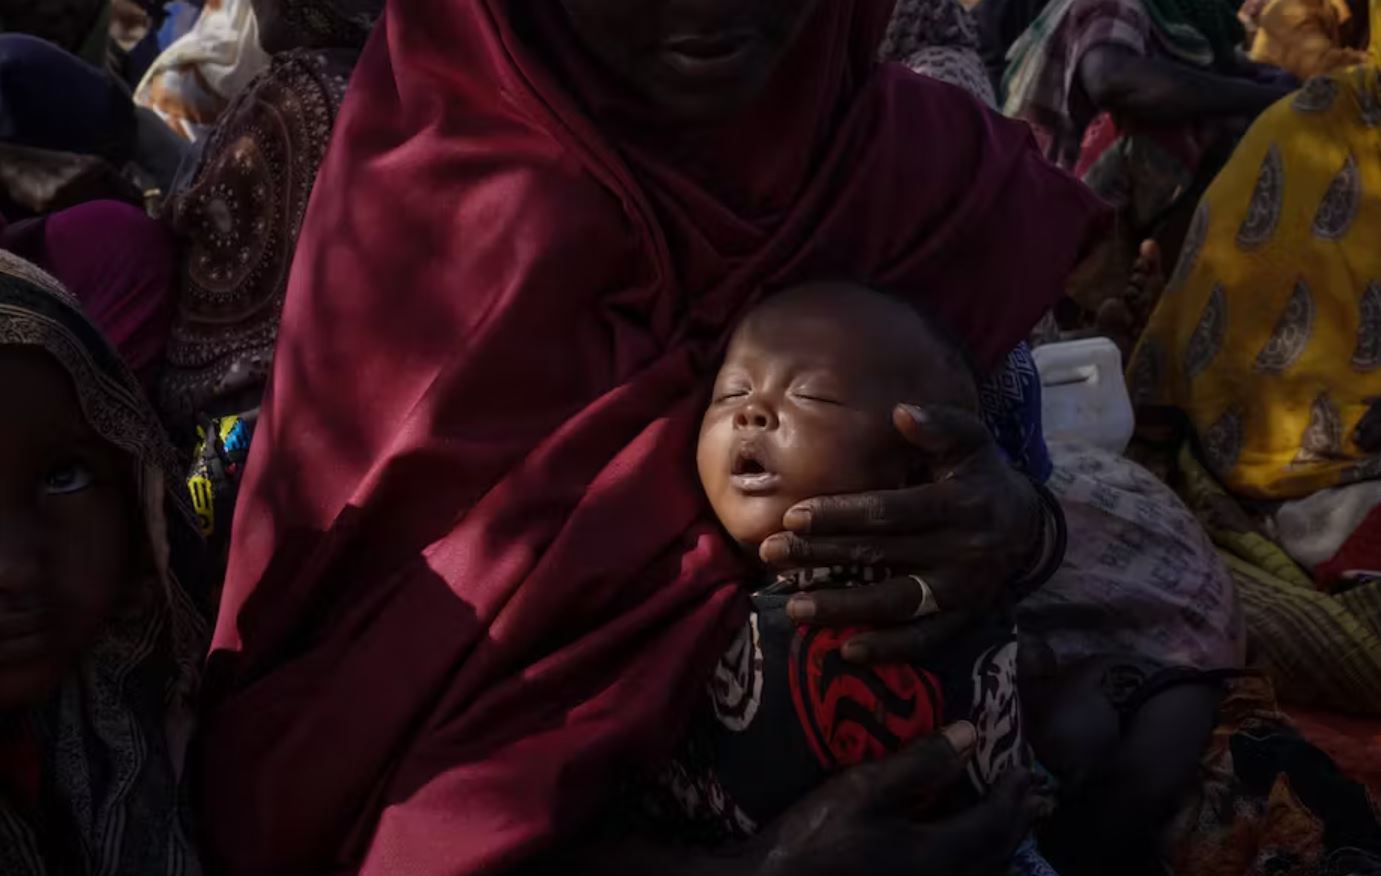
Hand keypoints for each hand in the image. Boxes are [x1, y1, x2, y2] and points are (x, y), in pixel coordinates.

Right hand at [748, 723, 1037, 875]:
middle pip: (997, 853)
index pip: (995, 822)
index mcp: (940, 855)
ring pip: (982, 873)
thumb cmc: (814, 839)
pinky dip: (976, 862)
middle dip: (1017, 820)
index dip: (1012, 793)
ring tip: (1010, 821)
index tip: (1022, 767)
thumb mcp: (863, 790)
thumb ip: (920, 764)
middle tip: (1034, 794)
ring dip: (1001, 844)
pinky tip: (964, 852)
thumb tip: (969, 734)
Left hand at [759, 404, 1041, 664]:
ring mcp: (961, 590)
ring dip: (844, 608)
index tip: (793, 515)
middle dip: (822, 555)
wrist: (1029, 527)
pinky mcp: (964, 619)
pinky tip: (847, 650)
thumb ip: (940, 426)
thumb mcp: (972, 443)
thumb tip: (901, 412)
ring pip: (897, 602)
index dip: (841, 515)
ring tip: (794, 609)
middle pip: (881, 555)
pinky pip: (925, 638)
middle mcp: (960, 550)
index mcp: (958, 504)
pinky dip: (889, 648)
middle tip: (770, 554)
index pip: (890, 511)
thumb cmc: (982, 477)